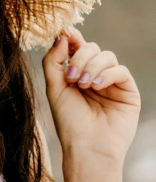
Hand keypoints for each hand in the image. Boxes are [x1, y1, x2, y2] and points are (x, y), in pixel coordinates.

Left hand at [42, 28, 140, 162]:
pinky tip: (96, 86)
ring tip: (83, 85)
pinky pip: (120, 70)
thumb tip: (62, 35)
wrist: (88, 148)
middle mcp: (94, 75)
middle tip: (71, 77)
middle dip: (80, 57)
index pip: (76, 47)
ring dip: (92, 66)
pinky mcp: (127, 90)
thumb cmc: (69, 123)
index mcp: (76, 74)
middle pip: (91, 48)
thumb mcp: (54, 89)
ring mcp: (111, 82)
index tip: (65, 33)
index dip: (72, 38)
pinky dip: (107, 74)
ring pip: (106, 56)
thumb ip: (54, 61)